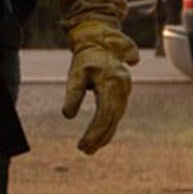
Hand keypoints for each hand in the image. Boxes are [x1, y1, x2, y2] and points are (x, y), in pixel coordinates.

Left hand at [62, 19, 139, 153]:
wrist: (101, 43)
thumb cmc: (85, 58)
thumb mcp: (75, 74)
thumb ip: (72, 94)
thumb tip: (68, 115)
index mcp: (112, 83)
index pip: (105, 114)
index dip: (95, 131)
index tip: (83, 144)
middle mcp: (122, 89)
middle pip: (112, 120)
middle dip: (99, 137)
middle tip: (84, 151)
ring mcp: (125, 92)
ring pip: (116, 119)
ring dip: (104, 136)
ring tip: (88, 150)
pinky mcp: (122, 95)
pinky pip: (116, 115)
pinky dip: (108, 128)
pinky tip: (98, 139)